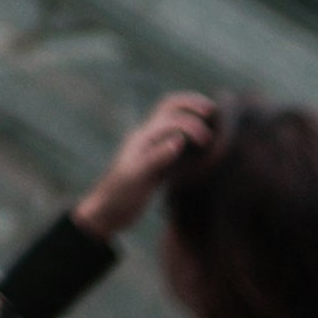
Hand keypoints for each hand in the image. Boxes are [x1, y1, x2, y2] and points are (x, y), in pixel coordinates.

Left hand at [76, 89, 222, 242]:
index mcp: (143, 138)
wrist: (106, 213)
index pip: (170, 119)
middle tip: (211, 109)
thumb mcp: (138, 178)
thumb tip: (178, 141)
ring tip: (210, 120)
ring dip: (188, 116)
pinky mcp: (155, 164)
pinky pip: (172, 141)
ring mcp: (150, 150)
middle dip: (190, 104)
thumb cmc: (119, 195)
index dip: (190, 124)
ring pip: (171, 122)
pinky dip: (188, 137)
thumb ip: (157, 158)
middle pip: (168, 109)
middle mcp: (146, 139)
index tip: (206, 140)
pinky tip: (199, 148)